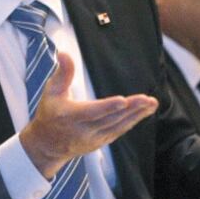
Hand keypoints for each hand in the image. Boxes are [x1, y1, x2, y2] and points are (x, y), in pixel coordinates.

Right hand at [19, 52, 157, 177]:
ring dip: (136, 115)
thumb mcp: (51, 92)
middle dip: (131, 109)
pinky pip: (119, 131)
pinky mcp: (100, 142)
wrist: (47, 145)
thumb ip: (62, 73)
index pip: (92, 112)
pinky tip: (144, 112)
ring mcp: (93, 139)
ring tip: (152, 103)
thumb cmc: (49, 113)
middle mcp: (83, 130)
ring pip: (118, 126)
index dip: (108, 106)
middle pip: (110, 119)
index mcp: (70, 116)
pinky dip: (132, 122)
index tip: (123, 100)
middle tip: (148, 99)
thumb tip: (64, 53)